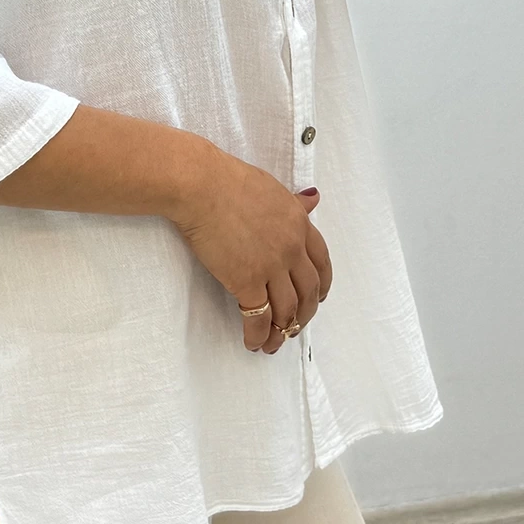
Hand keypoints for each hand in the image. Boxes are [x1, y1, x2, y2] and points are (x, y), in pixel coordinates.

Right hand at [167, 145, 332, 352]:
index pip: (321, 261)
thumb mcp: (271, 188)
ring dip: (283, 330)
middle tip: (296, 325)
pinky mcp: (247, 281)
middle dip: (305, 313)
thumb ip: (293, 202)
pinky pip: (259, 316)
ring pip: (288, 308)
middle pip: (309, 290)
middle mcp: (291, 247)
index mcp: (299, 223)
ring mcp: (271, 266)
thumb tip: (313, 199)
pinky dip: (258, 335)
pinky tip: (254, 343)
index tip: (318, 296)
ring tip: (274, 343)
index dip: (322, 284)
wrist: (201, 186)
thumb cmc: (227, 180)